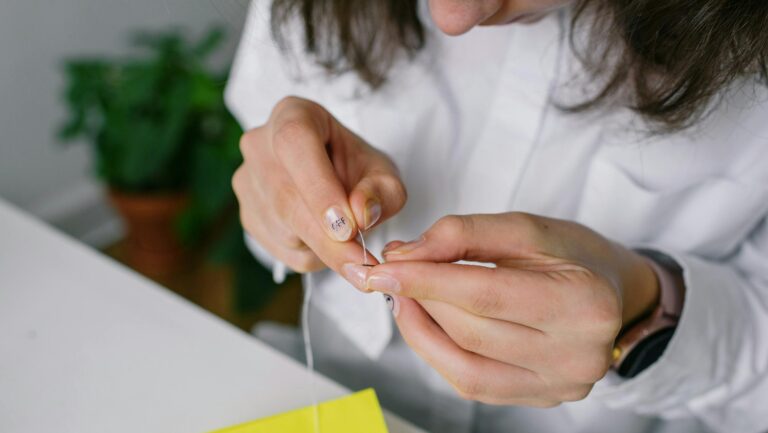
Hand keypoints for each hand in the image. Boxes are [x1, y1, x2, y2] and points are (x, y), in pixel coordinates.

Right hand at [232, 96, 405, 274]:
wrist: (335, 177)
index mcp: (293, 115)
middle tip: (365, 265)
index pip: (295, 144)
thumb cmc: (358, 168)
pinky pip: (282, 250)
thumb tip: (361, 214)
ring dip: (326, 247)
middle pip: (286, 198)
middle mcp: (259, 144)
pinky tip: (326, 236)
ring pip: (285, 230)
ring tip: (349, 232)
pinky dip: (313, 255)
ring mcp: (247, 181)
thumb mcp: (384, 173)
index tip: (348, 227)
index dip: (319, 188)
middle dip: (329, 239)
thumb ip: (382, 191)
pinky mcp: (247, 215)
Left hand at [350, 213, 658, 405]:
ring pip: (465, 365)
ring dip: (421, 328)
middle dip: (419, 298)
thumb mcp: (528, 228)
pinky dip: (439, 353)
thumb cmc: (576, 255)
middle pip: (471, 330)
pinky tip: (424, 323)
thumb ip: (465, 234)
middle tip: (390, 269)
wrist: (617, 294)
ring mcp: (560, 385)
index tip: (381, 267)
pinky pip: (473, 383)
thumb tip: (405, 254)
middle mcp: (577, 355)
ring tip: (403, 294)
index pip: (485, 294)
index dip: (425, 280)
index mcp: (583, 303)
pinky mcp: (542, 398)